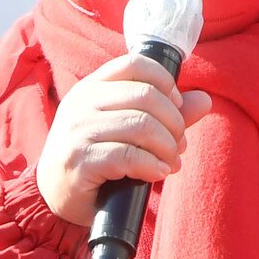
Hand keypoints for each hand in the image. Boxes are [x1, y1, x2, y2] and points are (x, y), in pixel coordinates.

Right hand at [36, 54, 212, 225]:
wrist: (53, 194)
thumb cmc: (94, 157)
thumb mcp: (124, 129)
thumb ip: (163, 114)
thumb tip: (204, 100)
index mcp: (92, 87)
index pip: (135, 64)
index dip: (165, 83)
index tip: (176, 107)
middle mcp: (82, 103)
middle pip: (146, 96)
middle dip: (174, 122)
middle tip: (178, 145)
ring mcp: (78, 131)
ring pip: (141, 125)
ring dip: (167, 147)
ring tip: (170, 162)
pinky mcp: (79, 160)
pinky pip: (127, 156)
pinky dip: (152, 165)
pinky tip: (158, 173)